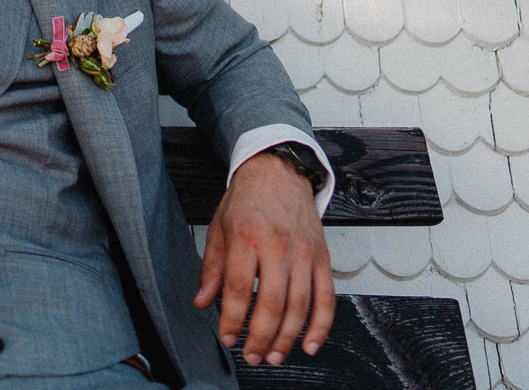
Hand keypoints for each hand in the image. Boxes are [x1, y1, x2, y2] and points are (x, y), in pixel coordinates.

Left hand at [194, 150, 334, 366]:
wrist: (278, 171)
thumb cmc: (245, 200)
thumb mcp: (219, 228)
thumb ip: (212, 269)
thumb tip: (203, 303)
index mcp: (247, 237)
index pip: (239, 289)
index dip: (232, 319)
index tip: (226, 338)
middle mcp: (278, 246)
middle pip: (272, 303)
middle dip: (261, 337)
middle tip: (251, 356)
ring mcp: (304, 253)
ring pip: (300, 306)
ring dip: (287, 338)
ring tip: (274, 356)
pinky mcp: (322, 257)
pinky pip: (326, 298)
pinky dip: (321, 325)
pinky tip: (309, 344)